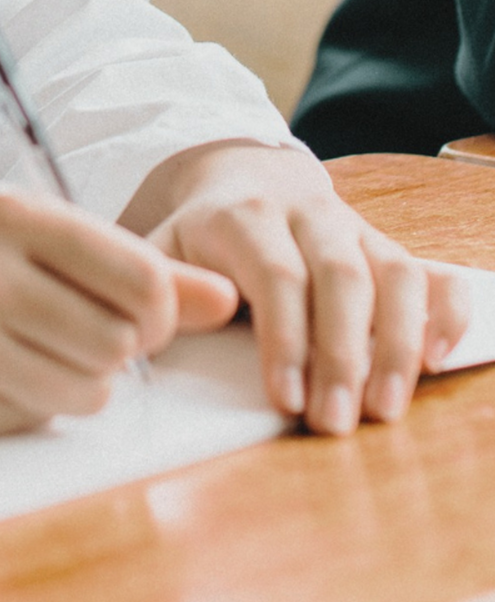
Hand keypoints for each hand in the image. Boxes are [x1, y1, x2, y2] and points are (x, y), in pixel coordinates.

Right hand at [0, 187, 238, 437]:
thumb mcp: (11, 233)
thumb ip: (118, 263)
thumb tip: (226, 299)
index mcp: (8, 216)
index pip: (140, 276)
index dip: (159, 309)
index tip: (136, 312)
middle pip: (122, 343)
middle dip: (116, 348)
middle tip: (74, 330)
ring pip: (89, 390)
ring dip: (78, 380)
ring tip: (29, 350)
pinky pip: (35, 419)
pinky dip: (30, 403)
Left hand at [122, 142, 470, 434]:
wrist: (239, 178)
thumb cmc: (195, 235)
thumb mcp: (159, 250)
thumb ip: (159, 288)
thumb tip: (166, 327)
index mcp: (243, 216)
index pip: (275, 275)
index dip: (286, 339)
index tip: (286, 399)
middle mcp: (307, 214)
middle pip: (341, 278)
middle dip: (342, 356)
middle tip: (334, 423)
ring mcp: (353, 228)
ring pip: (393, 275)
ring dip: (395, 345)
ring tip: (383, 409)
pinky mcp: (386, 246)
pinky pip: (430, 272)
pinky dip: (443, 313)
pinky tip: (434, 360)